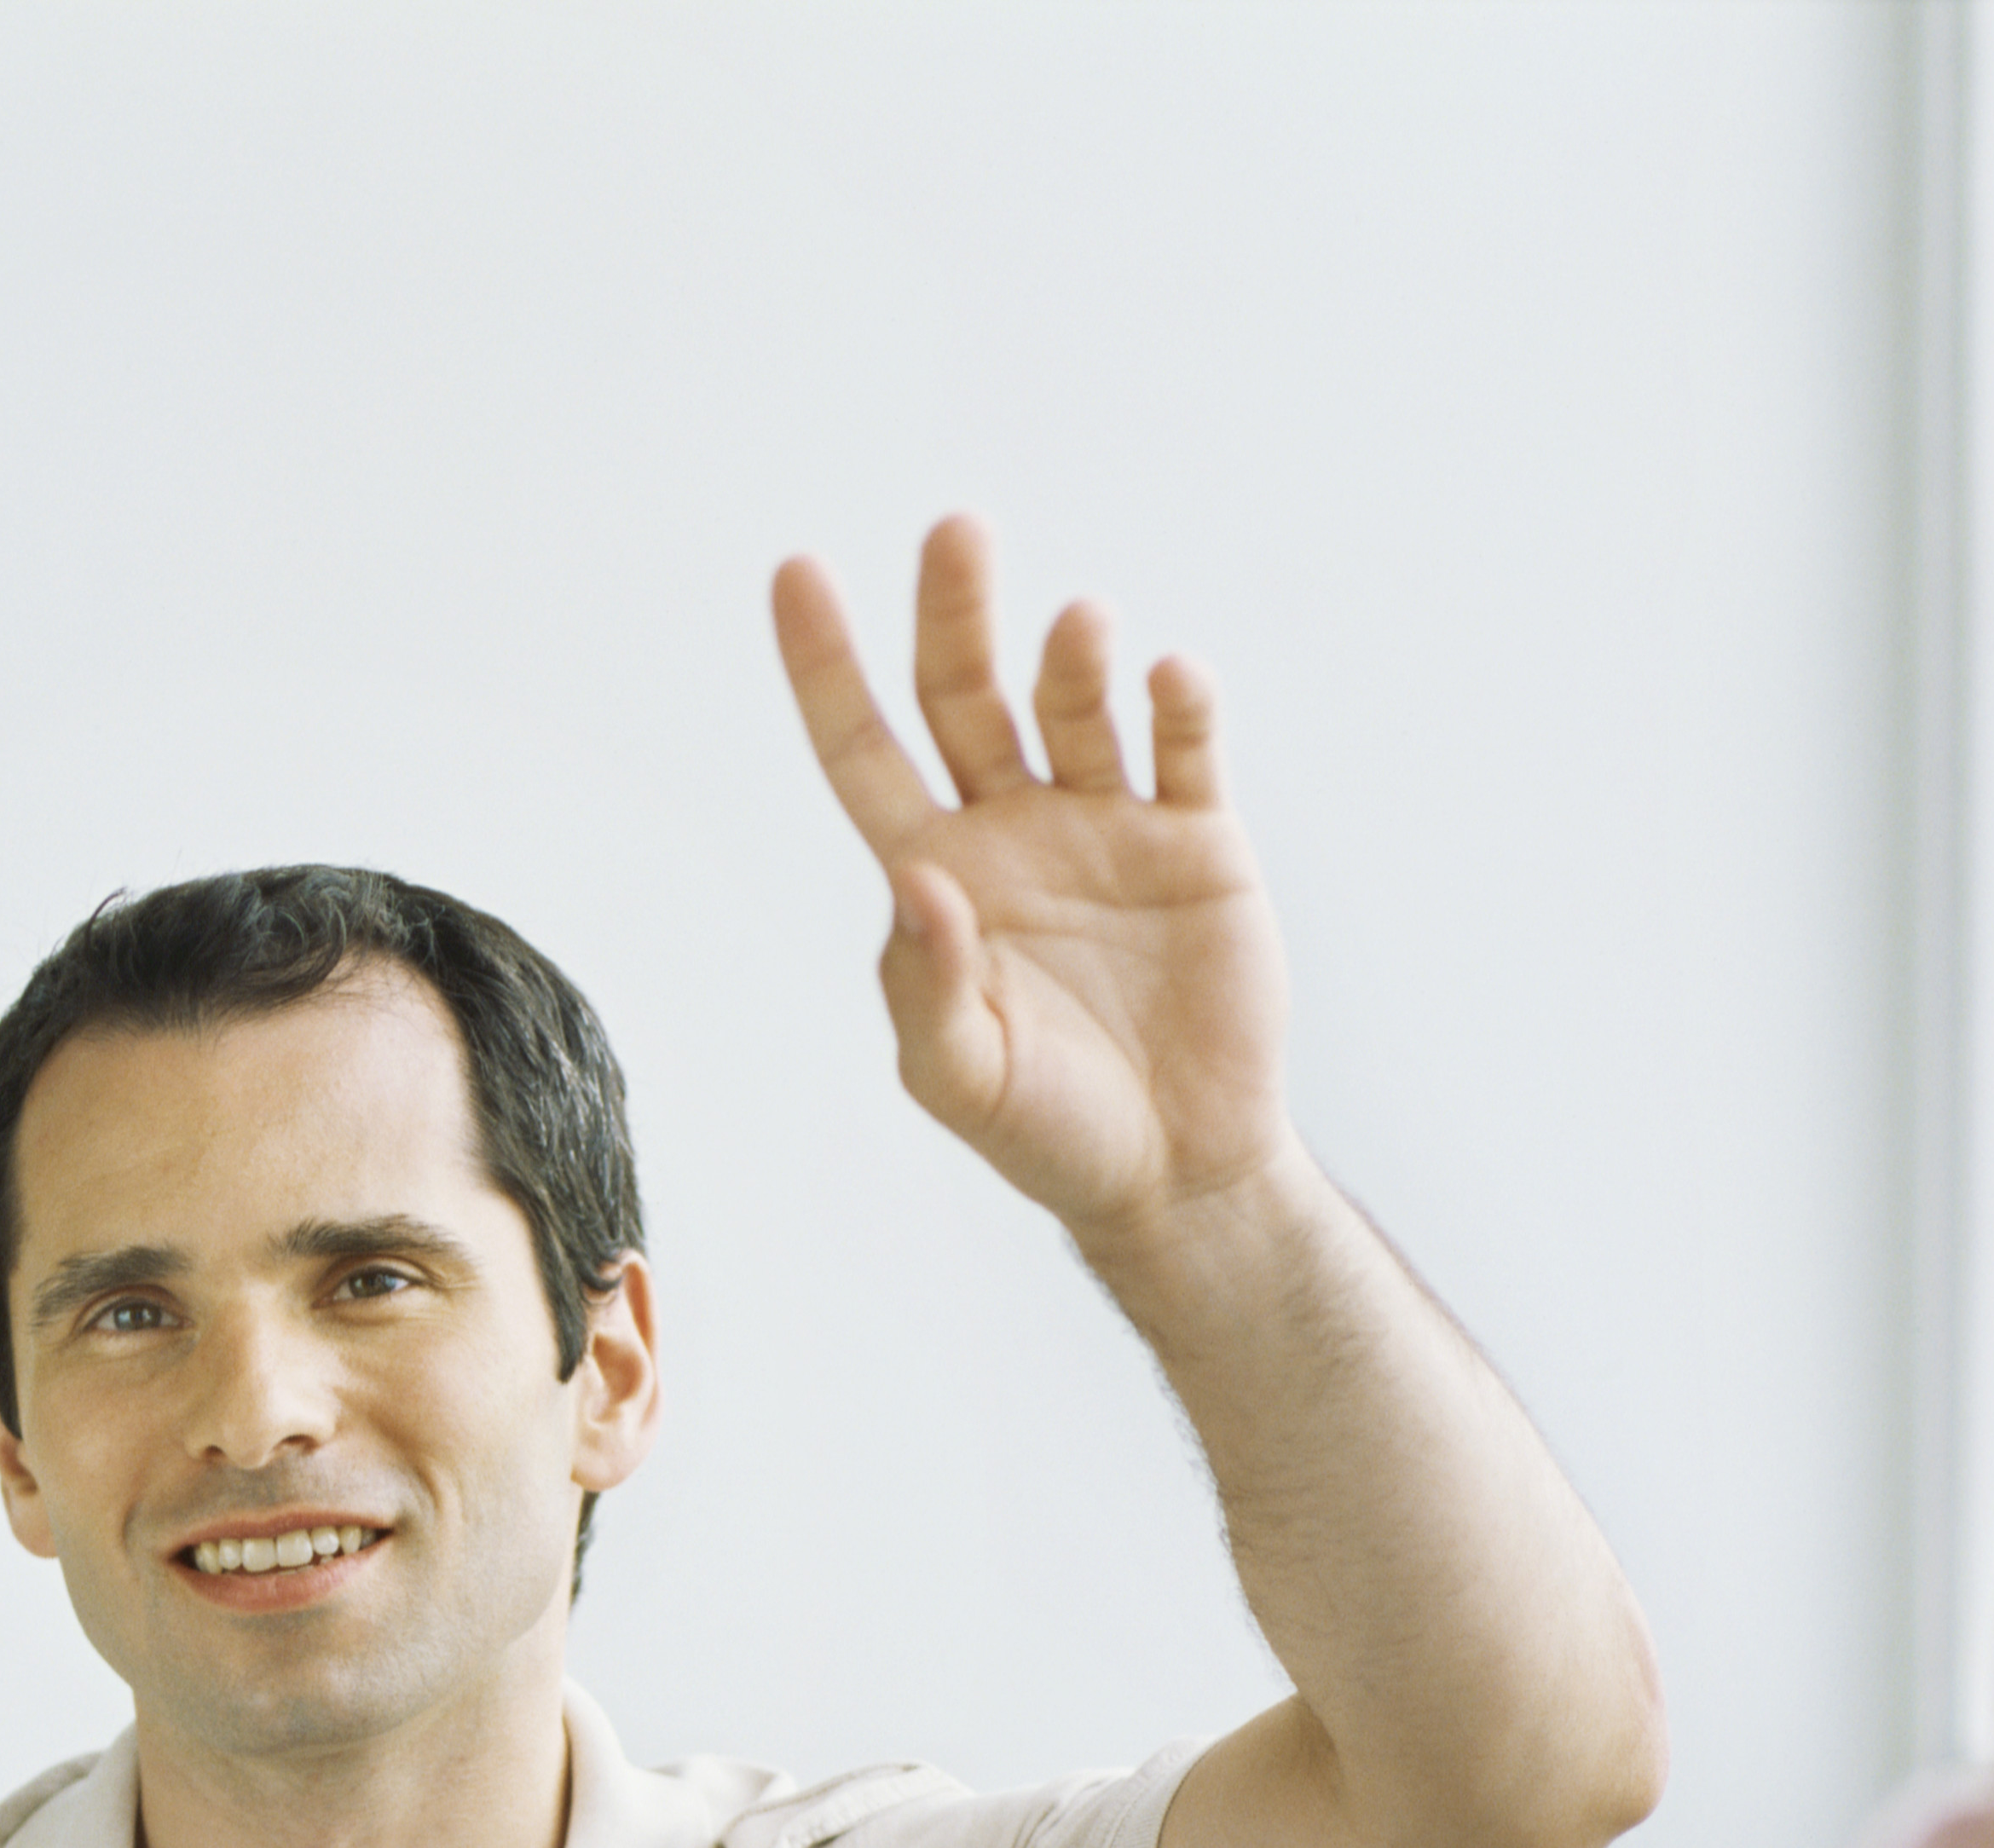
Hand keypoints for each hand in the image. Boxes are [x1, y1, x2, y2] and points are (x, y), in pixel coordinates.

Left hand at [772, 515, 1302, 1264]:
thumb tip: (919, 881)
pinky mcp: (1198, 840)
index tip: (794, 572)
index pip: (865, 749)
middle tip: (955, 532)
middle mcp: (1013, 829)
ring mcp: (1107, 825)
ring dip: (1072, 659)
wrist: (1176, 1170)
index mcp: (936, 874)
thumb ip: (926, 985)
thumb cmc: (1047, 1130)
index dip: (825, 666)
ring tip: (1078, 628)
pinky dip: (1177, 704)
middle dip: (955, 615)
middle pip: (967, 696)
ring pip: (1076, 707)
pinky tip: (1168, 678)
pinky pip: (1182, 749)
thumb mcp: (960, 1077)